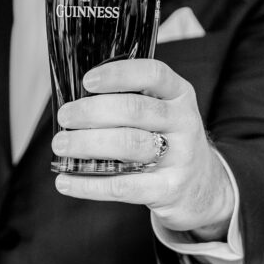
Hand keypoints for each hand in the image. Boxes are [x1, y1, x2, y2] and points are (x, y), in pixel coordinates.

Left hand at [52, 59, 234, 239]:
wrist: (202, 187)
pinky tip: (66, 181)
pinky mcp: (169, 189)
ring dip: (87, 144)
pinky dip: (89, 185)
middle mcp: (184, 122)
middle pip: (135, 109)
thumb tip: (75, 101)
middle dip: (92, 112)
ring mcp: (180, 157)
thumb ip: (132, 102)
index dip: (119, 74)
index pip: (154, 74)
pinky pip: (124, 186)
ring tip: (61, 145)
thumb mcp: (164, 113)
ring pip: (129, 145)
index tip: (88, 81)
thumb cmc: (168, 141)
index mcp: (180, 95)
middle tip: (65, 117)